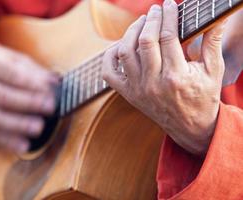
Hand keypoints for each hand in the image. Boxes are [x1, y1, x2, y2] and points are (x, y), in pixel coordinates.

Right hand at [0, 46, 59, 152]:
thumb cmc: (4, 66)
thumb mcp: (18, 61)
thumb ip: (36, 72)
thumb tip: (54, 81)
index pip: (10, 74)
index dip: (30, 83)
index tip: (50, 88)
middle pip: (3, 97)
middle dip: (29, 103)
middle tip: (51, 107)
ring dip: (19, 125)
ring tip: (39, 127)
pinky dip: (9, 142)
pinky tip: (25, 146)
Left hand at [102, 0, 224, 154]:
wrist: (190, 127)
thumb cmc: (203, 98)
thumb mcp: (212, 71)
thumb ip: (212, 42)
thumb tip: (219, 17)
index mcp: (176, 76)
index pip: (168, 36)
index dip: (168, 16)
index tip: (169, 4)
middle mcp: (153, 83)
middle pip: (145, 41)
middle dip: (150, 20)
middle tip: (155, 10)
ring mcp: (137, 89)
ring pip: (125, 52)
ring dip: (131, 32)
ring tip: (141, 23)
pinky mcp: (128, 94)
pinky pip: (109, 72)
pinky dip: (110, 55)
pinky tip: (122, 45)